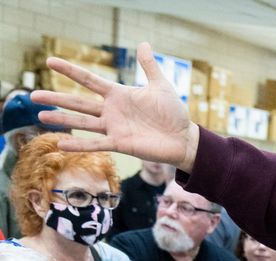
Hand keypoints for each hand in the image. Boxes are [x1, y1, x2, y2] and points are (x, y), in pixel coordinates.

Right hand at [30, 42, 199, 171]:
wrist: (183, 138)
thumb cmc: (173, 112)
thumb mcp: (160, 85)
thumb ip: (149, 66)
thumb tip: (143, 43)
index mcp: (119, 94)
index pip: (89, 80)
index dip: (70, 71)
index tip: (50, 61)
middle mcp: (112, 110)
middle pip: (78, 102)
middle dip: (57, 98)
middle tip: (33, 95)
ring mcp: (114, 127)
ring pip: (82, 122)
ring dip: (62, 119)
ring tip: (41, 115)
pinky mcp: (120, 143)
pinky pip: (96, 143)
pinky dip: (79, 145)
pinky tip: (60, 143)